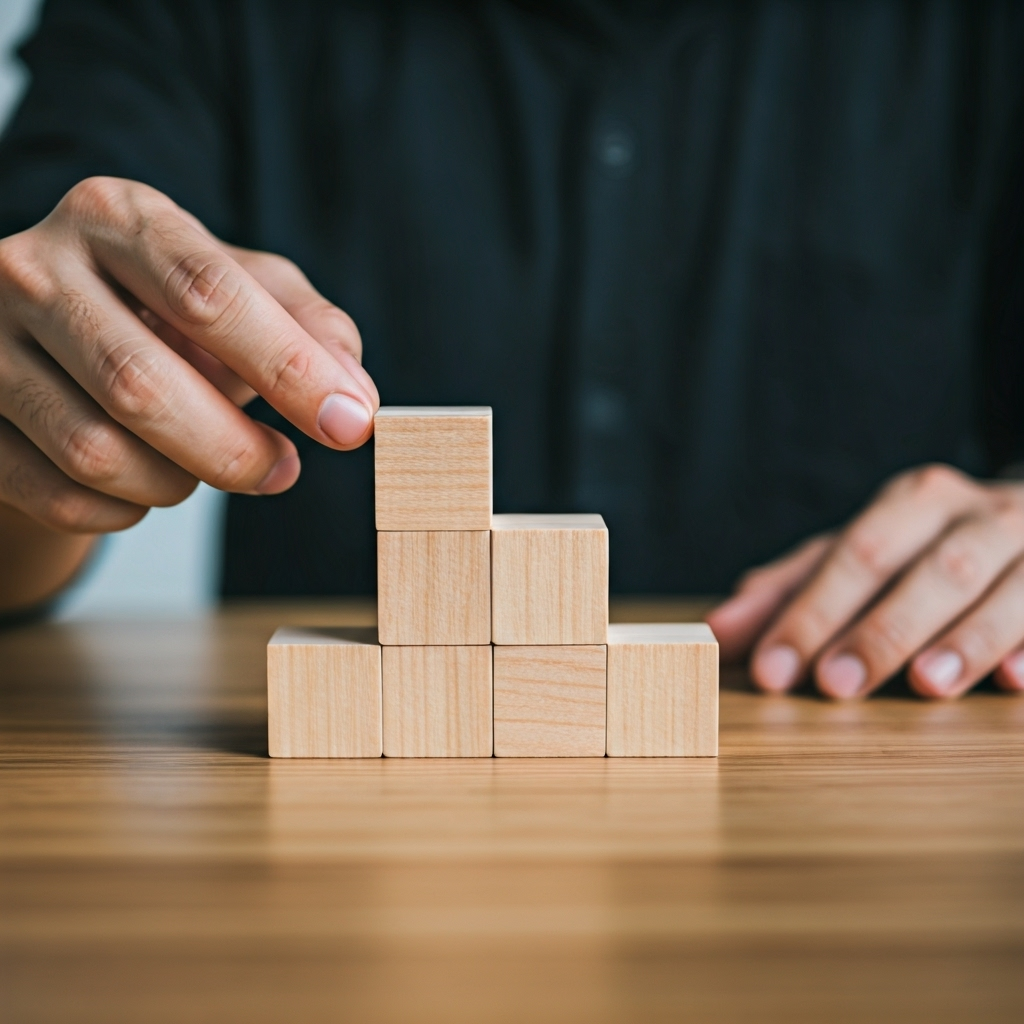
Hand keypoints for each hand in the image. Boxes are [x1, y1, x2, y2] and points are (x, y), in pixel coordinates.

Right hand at [0, 176, 378, 533]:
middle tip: (283, 469)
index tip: (349, 425)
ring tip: (205, 465)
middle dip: (233, 449)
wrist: (53, 337)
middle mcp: (34, 266)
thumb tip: (355, 397)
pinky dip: (122, 511)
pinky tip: (145, 486)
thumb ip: (310, 328)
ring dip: (176, 482)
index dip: (290, 370)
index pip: (210, 294)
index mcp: (117, 217)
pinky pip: (56, 495)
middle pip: (141, 383)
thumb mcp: (245, 291)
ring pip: (93, 451)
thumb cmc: (167, 310)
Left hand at [706, 465, 1023, 698]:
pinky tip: (1017, 682)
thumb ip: (791, 590)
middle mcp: (979, 515)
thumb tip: (717, 630)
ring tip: (927, 684)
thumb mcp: (859, 555)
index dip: (810, 615)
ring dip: (966, 639)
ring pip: (1006, 589)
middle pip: (928, 570)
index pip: (854, 557)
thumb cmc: (928, 547)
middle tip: (836, 684)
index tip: (771, 671)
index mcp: (915, 502)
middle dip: (881, 629)